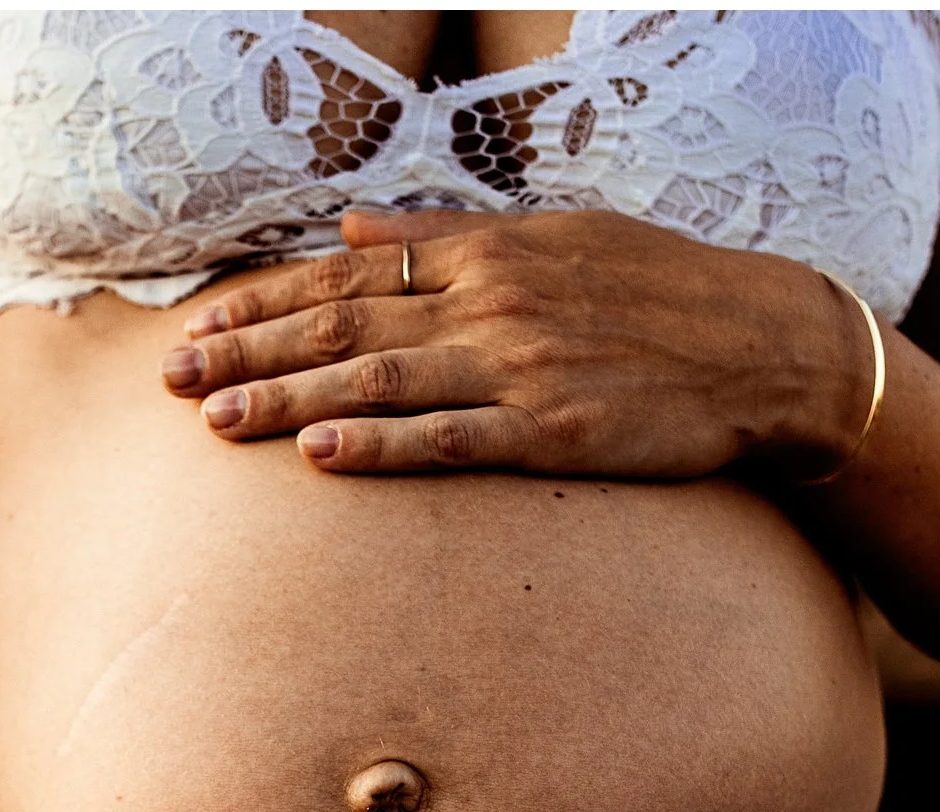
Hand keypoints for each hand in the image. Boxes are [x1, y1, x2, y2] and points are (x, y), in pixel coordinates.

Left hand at [159, 207, 868, 479]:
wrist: (768, 345)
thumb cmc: (659, 292)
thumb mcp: (552, 235)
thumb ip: (443, 236)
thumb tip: (351, 227)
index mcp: (484, 251)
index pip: (345, 273)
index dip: (262, 299)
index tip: (195, 323)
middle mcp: (490, 301)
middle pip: (342, 324)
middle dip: (248, 352)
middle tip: (171, 380)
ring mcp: (519, 367)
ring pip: (378, 380)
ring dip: (290, 399)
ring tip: (218, 421)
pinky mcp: (553, 431)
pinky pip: (450, 439)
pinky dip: (380, 446)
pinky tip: (319, 455)